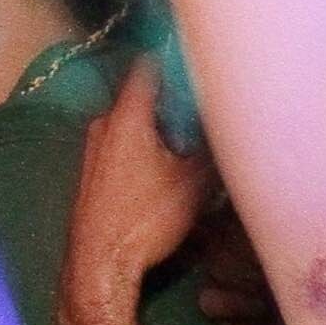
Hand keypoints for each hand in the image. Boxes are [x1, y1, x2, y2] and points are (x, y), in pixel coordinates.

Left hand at [63, 58, 213, 324]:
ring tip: (190, 146)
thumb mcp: (195, 181)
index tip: (203, 64)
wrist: (99, 265)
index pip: (150, 64)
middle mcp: (103, 123)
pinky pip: (123, 146)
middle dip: (175, 102)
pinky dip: (145, 149)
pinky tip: (165, 172)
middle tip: (206, 113)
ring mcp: (92, 150)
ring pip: (133, 124)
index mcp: (127, 114)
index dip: (177, 59)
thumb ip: (214, 145)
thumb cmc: (147, 218)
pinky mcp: (91, 174)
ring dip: (160, 129)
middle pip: (143, 96)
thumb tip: (235, 124)